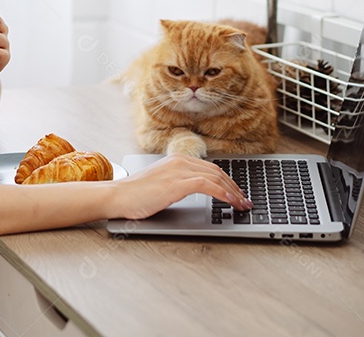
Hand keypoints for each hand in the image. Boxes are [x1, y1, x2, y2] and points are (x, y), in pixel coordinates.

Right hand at [112, 153, 251, 218]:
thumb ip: (179, 183)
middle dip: (234, 187)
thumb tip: (199, 192)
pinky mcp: (176, 183)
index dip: (227, 181)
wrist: (118, 196)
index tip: (237, 193)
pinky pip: (206, 185)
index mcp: (176, 160)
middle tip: (245, 201)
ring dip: (232, 192)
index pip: (209, 168)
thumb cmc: (136, 195)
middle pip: (216, 172)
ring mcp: (178, 170)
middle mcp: (179, 161)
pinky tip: (230, 201)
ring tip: (242, 204)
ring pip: (215, 177)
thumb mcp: (162, 185)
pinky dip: (222, 193)